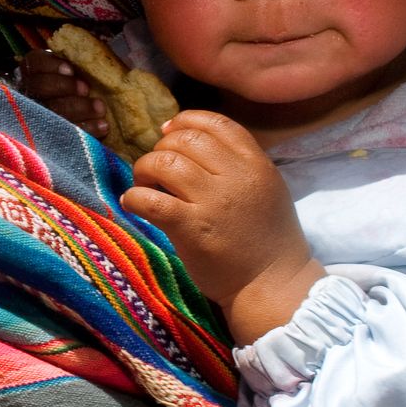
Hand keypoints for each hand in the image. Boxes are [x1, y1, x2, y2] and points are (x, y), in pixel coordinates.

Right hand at [17, 48, 108, 138]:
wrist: (88, 117)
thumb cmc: (85, 86)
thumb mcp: (81, 69)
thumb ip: (81, 62)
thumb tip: (96, 54)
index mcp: (36, 72)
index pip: (34, 63)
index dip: (50, 65)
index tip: (71, 69)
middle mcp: (30, 93)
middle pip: (39, 87)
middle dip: (63, 86)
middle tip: (85, 89)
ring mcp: (38, 117)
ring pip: (50, 112)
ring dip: (77, 109)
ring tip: (100, 109)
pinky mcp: (51, 137)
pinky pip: (64, 135)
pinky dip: (86, 129)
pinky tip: (103, 126)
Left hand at [122, 110, 324, 344]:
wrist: (273, 285)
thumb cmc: (267, 238)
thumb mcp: (266, 187)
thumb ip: (237, 162)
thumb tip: (188, 138)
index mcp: (256, 163)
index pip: (215, 122)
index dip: (185, 121)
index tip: (169, 132)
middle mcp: (236, 177)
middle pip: (185, 139)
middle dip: (162, 148)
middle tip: (156, 168)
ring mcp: (213, 202)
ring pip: (164, 163)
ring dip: (144, 169)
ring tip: (144, 184)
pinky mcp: (191, 228)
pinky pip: (150, 200)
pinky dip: (133, 197)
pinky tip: (132, 203)